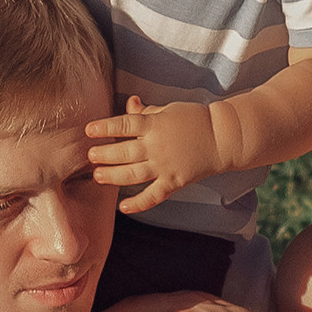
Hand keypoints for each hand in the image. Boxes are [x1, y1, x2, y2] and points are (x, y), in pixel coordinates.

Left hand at [85, 96, 225, 214]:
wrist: (223, 138)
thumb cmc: (195, 120)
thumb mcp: (169, 110)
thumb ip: (147, 112)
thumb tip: (129, 103)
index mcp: (155, 124)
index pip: (124, 125)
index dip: (105, 127)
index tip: (89, 130)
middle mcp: (157, 146)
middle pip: (124, 152)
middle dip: (104, 154)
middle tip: (90, 156)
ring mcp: (165, 166)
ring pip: (133, 174)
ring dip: (113, 176)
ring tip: (98, 176)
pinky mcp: (174, 182)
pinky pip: (153, 195)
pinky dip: (138, 203)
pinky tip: (123, 207)